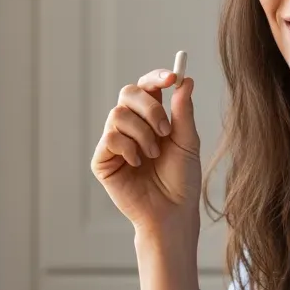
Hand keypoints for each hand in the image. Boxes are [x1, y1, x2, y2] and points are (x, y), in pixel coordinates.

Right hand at [90, 69, 200, 238]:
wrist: (172, 211)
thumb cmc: (181, 179)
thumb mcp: (187, 141)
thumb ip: (183, 111)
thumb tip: (185, 80)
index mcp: (151, 118)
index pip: (147, 87)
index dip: (156, 78)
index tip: (172, 78)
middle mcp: (130, 126)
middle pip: (128, 92)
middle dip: (150, 107)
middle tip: (166, 130)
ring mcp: (114, 142)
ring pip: (118, 114)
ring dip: (143, 134)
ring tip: (154, 155)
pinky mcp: (102, 160)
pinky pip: (110, 138)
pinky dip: (128, 148)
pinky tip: (137, 164)